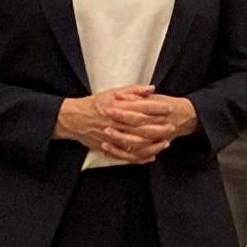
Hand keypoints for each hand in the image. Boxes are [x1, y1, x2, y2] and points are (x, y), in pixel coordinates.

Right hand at [55, 86, 196, 163]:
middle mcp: (114, 122)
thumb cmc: (95, 104)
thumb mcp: (113, 93)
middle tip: (172, 127)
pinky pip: (126, 155)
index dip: (156, 109)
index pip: (140, 108)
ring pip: (135, 142)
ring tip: (166, 142)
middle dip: (158, 127)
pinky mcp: (108, 148)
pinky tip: (152, 156)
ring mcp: (111, 137)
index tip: (169, 108)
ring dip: (152, 144)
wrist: (73, 118)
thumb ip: (133, 91)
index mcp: (116, 107)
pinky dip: (140, 157)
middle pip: (140, 127)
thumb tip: (151, 89)